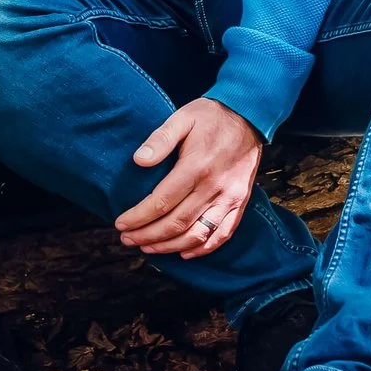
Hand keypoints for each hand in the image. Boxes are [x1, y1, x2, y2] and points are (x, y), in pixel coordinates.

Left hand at [116, 99, 262, 257]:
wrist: (249, 116)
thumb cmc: (211, 117)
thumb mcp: (182, 118)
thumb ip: (160, 139)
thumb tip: (138, 160)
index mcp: (196, 166)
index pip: (162, 202)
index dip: (139, 217)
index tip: (121, 223)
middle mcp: (214, 187)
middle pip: (176, 223)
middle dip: (148, 236)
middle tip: (127, 239)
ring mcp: (230, 198)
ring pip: (197, 234)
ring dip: (170, 246)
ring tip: (147, 249)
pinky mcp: (239, 202)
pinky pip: (223, 233)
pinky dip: (203, 248)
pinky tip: (184, 253)